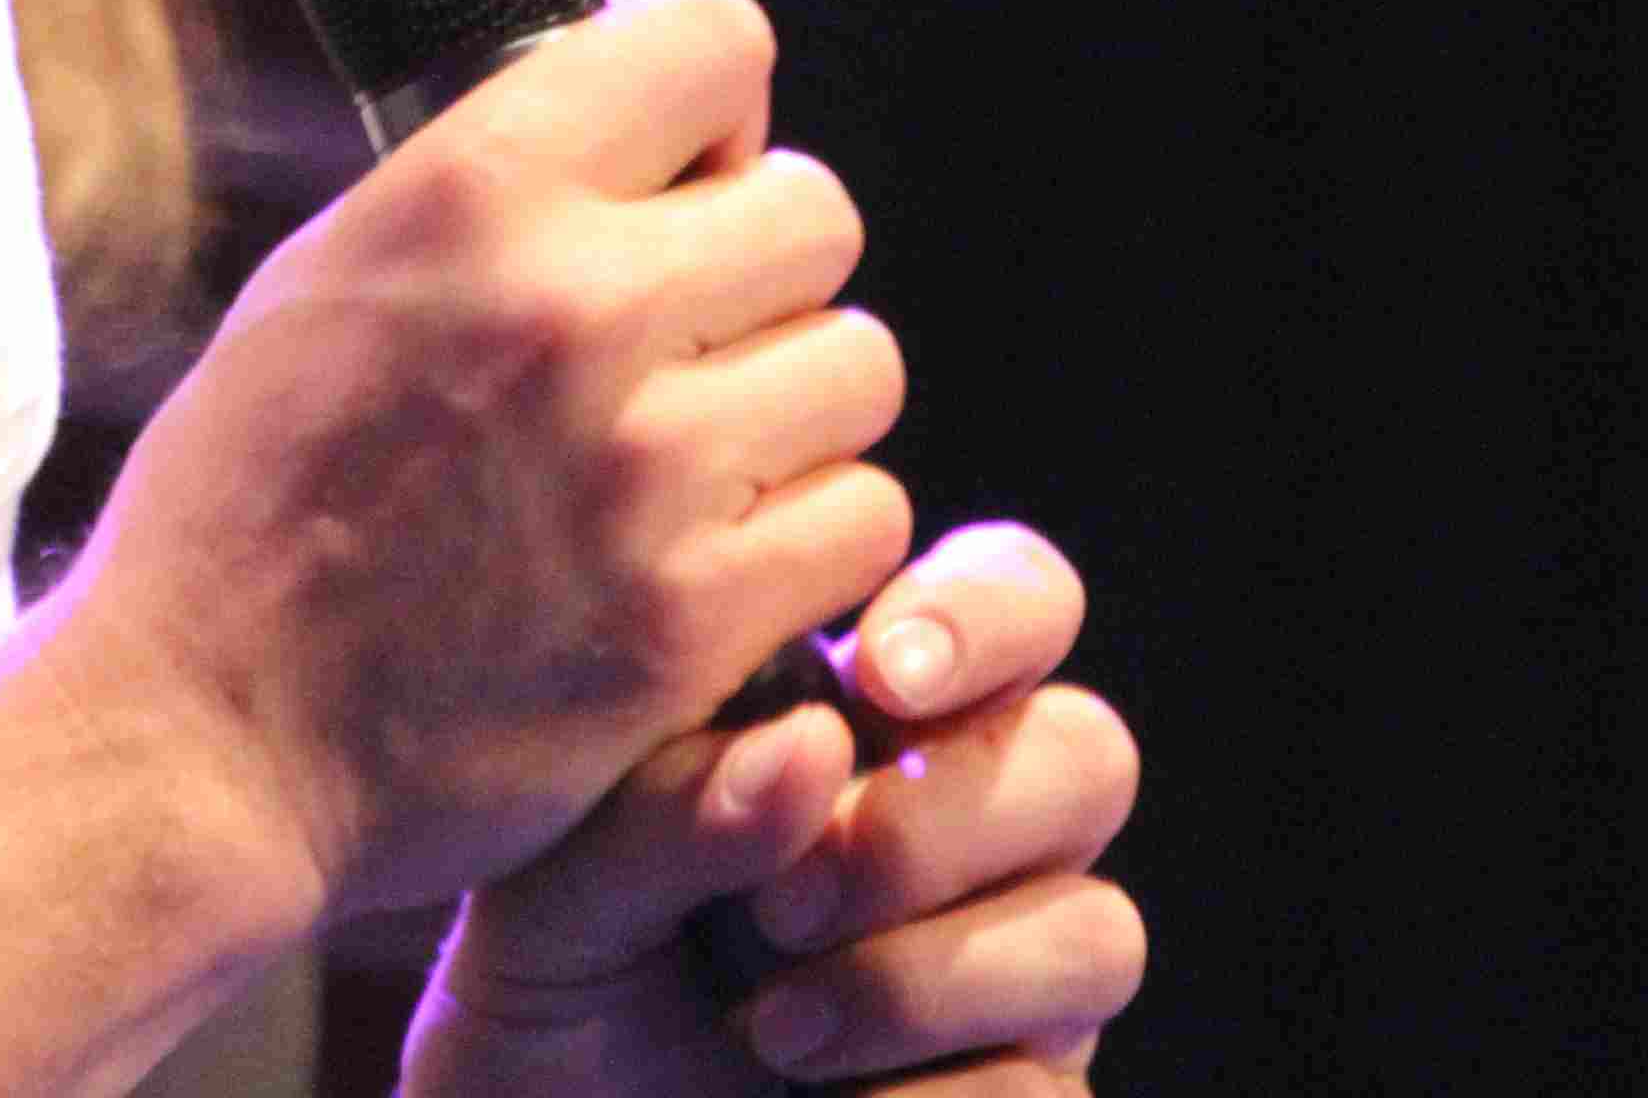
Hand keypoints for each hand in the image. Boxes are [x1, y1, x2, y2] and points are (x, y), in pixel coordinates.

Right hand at [47, 0, 915, 923]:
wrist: (200, 733)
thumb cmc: (246, 494)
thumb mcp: (329, 273)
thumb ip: (491, 191)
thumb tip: (646, 128)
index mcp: (472, 191)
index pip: (716, 41)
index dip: (713, 104)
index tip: (682, 168)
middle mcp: (573, 305)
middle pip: (818, 213)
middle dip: (763, 268)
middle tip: (693, 335)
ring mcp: (644, 468)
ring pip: (858, 367)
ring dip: (795, 409)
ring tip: (702, 455)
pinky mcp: (689, 618)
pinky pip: (861, 519)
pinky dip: (805, 540)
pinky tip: (717, 556)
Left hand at [405, 521, 1144, 1094]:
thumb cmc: (549, 1007)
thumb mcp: (555, 899)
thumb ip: (664, 810)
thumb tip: (817, 743)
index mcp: (871, 722)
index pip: (1015, 599)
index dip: (985, 614)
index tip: (879, 671)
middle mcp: (972, 833)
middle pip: (1092, 755)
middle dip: (941, 822)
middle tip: (784, 903)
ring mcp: (1015, 978)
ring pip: (1098, 932)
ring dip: (929, 978)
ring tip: (773, 1027)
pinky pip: (1043, 1089)